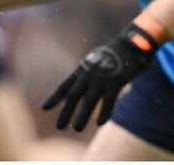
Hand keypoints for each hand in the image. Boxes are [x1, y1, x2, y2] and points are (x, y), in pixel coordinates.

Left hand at [41, 22, 159, 130]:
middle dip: (65, 112)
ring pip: (89, 101)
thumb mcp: (93, 62)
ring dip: (82, 117)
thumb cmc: (111, 55)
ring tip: (76, 129)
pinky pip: (108, 101)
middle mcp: (88, 74)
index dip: (54, 97)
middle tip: (59, 127)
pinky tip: (100, 123)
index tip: (44, 108)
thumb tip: (75, 90)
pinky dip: (104, 113)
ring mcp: (101, 78)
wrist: (130, 44)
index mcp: (81, 69)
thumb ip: (85, 75)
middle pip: (73, 96)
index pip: (64, 85)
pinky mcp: (116, 81)